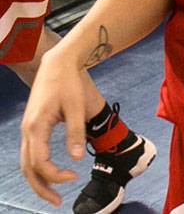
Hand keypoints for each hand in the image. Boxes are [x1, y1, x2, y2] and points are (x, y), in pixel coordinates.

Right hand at [20, 50, 85, 206]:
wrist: (57, 64)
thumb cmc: (68, 83)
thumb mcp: (76, 106)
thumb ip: (75, 132)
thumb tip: (75, 158)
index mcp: (36, 127)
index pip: (39, 162)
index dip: (55, 174)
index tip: (73, 176)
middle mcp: (27, 131)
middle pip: (27, 168)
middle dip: (41, 187)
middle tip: (58, 201)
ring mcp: (27, 130)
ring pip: (26, 163)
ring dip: (38, 180)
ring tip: (54, 193)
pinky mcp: (32, 127)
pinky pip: (30, 154)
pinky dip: (38, 167)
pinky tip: (51, 173)